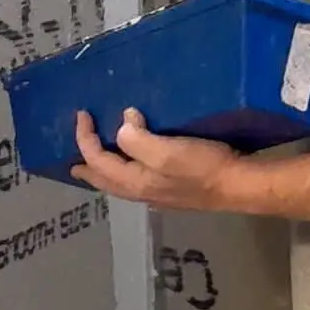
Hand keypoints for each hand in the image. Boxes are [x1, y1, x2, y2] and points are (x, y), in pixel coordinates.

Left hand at [72, 108, 244, 211]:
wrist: (237, 186)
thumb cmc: (203, 166)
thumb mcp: (168, 151)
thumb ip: (139, 140)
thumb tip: (123, 125)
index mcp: (135, 181)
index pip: (98, 160)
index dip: (85, 138)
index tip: (81, 115)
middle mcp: (141, 192)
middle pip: (105, 180)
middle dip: (87, 168)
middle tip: (72, 162)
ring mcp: (158, 194)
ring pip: (120, 184)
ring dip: (104, 173)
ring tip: (96, 165)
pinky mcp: (173, 191)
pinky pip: (136, 183)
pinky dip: (123, 174)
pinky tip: (133, 168)